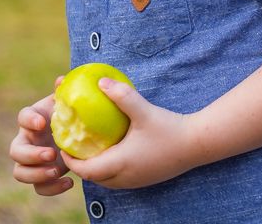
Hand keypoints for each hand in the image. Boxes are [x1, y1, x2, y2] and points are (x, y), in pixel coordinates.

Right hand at [9, 85, 72, 195]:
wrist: (79, 133)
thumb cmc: (72, 114)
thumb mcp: (71, 102)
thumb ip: (66, 92)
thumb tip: (63, 79)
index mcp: (34, 119)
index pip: (23, 117)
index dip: (29, 120)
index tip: (43, 122)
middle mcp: (27, 141)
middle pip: (15, 151)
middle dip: (30, 154)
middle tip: (50, 154)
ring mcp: (31, 161)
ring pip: (20, 172)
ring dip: (36, 174)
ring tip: (56, 170)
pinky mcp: (42, 176)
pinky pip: (38, 188)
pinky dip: (51, 188)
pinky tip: (70, 182)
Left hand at [60, 78, 194, 189]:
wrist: (198, 144)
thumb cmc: (170, 128)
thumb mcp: (144, 110)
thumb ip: (122, 96)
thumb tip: (101, 81)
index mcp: (119, 163)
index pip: (85, 170)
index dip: (70, 160)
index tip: (63, 145)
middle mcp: (125, 177)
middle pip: (93, 177)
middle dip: (81, 164)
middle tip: (75, 144)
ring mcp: (135, 181)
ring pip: (106, 179)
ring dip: (96, 167)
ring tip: (92, 148)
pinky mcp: (145, 179)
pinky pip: (119, 178)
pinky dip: (111, 168)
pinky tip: (116, 150)